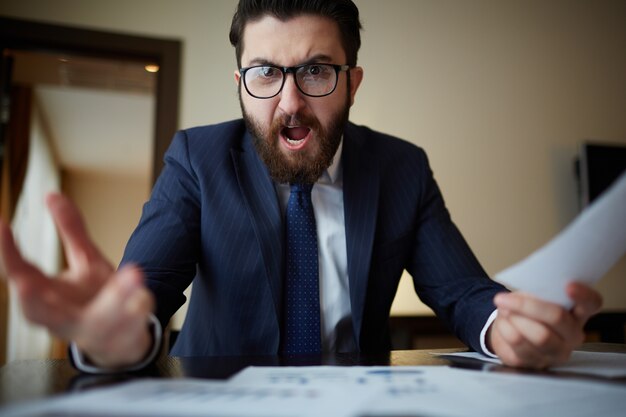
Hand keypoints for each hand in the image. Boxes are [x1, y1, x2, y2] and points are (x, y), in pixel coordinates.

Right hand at [0, 193, 154, 368]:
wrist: (122, 339)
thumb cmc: (94, 297)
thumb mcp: (84, 260)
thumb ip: (70, 231)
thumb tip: (52, 195)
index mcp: (47, 296)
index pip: (18, 273)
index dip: (6, 252)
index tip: (1, 224)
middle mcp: (62, 317)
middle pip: (38, 313)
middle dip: (31, 302)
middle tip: (25, 287)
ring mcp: (93, 329)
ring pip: (98, 317)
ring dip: (114, 298)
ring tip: (133, 272)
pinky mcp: (122, 335)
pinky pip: (131, 320)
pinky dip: (138, 305)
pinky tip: (143, 295)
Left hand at [488, 283, 601, 368]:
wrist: (508, 329)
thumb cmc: (526, 311)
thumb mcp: (534, 295)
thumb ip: (539, 291)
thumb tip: (532, 287)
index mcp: (577, 314)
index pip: (591, 303)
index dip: (584, 295)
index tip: (568, 286)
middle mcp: (571, 336)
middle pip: (557, 318)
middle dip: (527, 305)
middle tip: (503, 298)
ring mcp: (555, 352)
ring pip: (538, 335)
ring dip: (514, 318)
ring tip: (503, 309)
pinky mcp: (534, 363)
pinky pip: (519, 344)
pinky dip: (505, 328)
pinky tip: (503, 322)